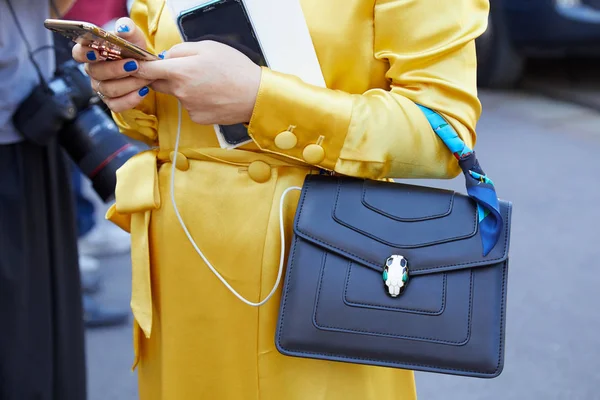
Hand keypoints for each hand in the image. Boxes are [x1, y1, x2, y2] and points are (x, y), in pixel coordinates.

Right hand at [72, 18, 152, 112]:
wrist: (146, 67)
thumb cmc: (133, 49)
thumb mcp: (133, 36)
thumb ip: (128, 29)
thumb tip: (123, 27)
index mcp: (91, 51)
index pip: (78, 53)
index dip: (84, 54)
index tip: (96, 53)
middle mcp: (93, 71)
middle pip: (96, 73)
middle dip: (116, 69)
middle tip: (135, 65)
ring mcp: (100, 87)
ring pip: (108, 89)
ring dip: (129, 84)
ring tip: (145, 77)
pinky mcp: (111, 101)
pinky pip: (116, 105)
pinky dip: (131, 99)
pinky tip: (143, 90)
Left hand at [134, 41, 261, 124]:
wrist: (255, 96)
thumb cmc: (235, 69)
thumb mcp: (208, 47)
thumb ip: (181, 50)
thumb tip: (166, 56)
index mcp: (180, 71)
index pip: (147, 71)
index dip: (141, 67)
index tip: (140, 66)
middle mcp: (180, 92)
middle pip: (158, 84)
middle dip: (165, 77)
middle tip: (186, 70)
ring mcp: (188, 107)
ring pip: (177, 95)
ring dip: (185, 89)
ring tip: (209, 83)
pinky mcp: (198, 118)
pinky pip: (190, 106)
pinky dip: (197, 101)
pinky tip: (214, 95)